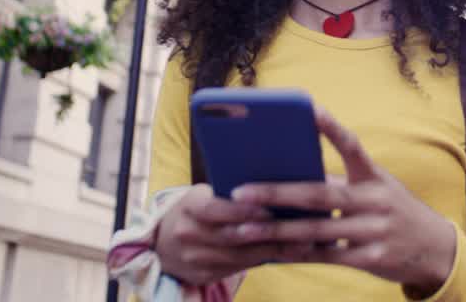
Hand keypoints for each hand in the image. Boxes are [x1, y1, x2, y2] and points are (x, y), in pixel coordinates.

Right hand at [155, 184, 303, 285]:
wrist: (162, 241)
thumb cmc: (197, 209)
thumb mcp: (205, 195)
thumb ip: (231, 195)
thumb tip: (275, 191)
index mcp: (187, 206)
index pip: (215, 209)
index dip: (243, 212)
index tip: (271, 210)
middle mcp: (186, 234)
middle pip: (231, 237)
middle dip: (268, 234)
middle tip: (302, 229)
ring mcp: (193, 258)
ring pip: (238, 257)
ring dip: (272, 251)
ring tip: (303, 243)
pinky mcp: (202, 276)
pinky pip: (237, 269)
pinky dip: (263, 261)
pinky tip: (287, 255)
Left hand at [230, 106, 457, 295]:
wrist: (435, 249)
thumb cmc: (393, 210)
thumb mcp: (378, 189)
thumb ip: (343, 183)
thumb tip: (293, 176)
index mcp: (375, 176)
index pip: (352, 146)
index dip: (331, 127)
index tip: (310, 109)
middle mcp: (375, 201)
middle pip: (319, 195)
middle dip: (277, 193)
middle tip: (241, 191)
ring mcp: (374, 231)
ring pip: (316, 230)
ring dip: (276, 230)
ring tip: (243, 227)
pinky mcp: (371, 259)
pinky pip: (326, 256)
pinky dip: (297, 253)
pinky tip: (271, 250)